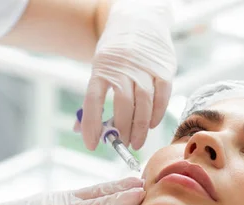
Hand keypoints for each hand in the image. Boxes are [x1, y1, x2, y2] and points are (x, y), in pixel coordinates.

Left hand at [81, 0, 176, 150]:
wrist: (140, 21)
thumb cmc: (116, 53)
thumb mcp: (99, 67)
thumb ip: (92, 98)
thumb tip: (79, 130)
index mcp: (101, 68)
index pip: (93, 101)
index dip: (91, 125)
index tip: (92, 145)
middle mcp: (124, 67)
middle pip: (123, 105)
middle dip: (122, 130)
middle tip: (122, 144)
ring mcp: (145, 68)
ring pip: (144, 103)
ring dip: (140, 128)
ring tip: (136, 142)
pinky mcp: (164, 69)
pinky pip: (162, 97)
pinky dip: (156, 114)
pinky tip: (150, 125)